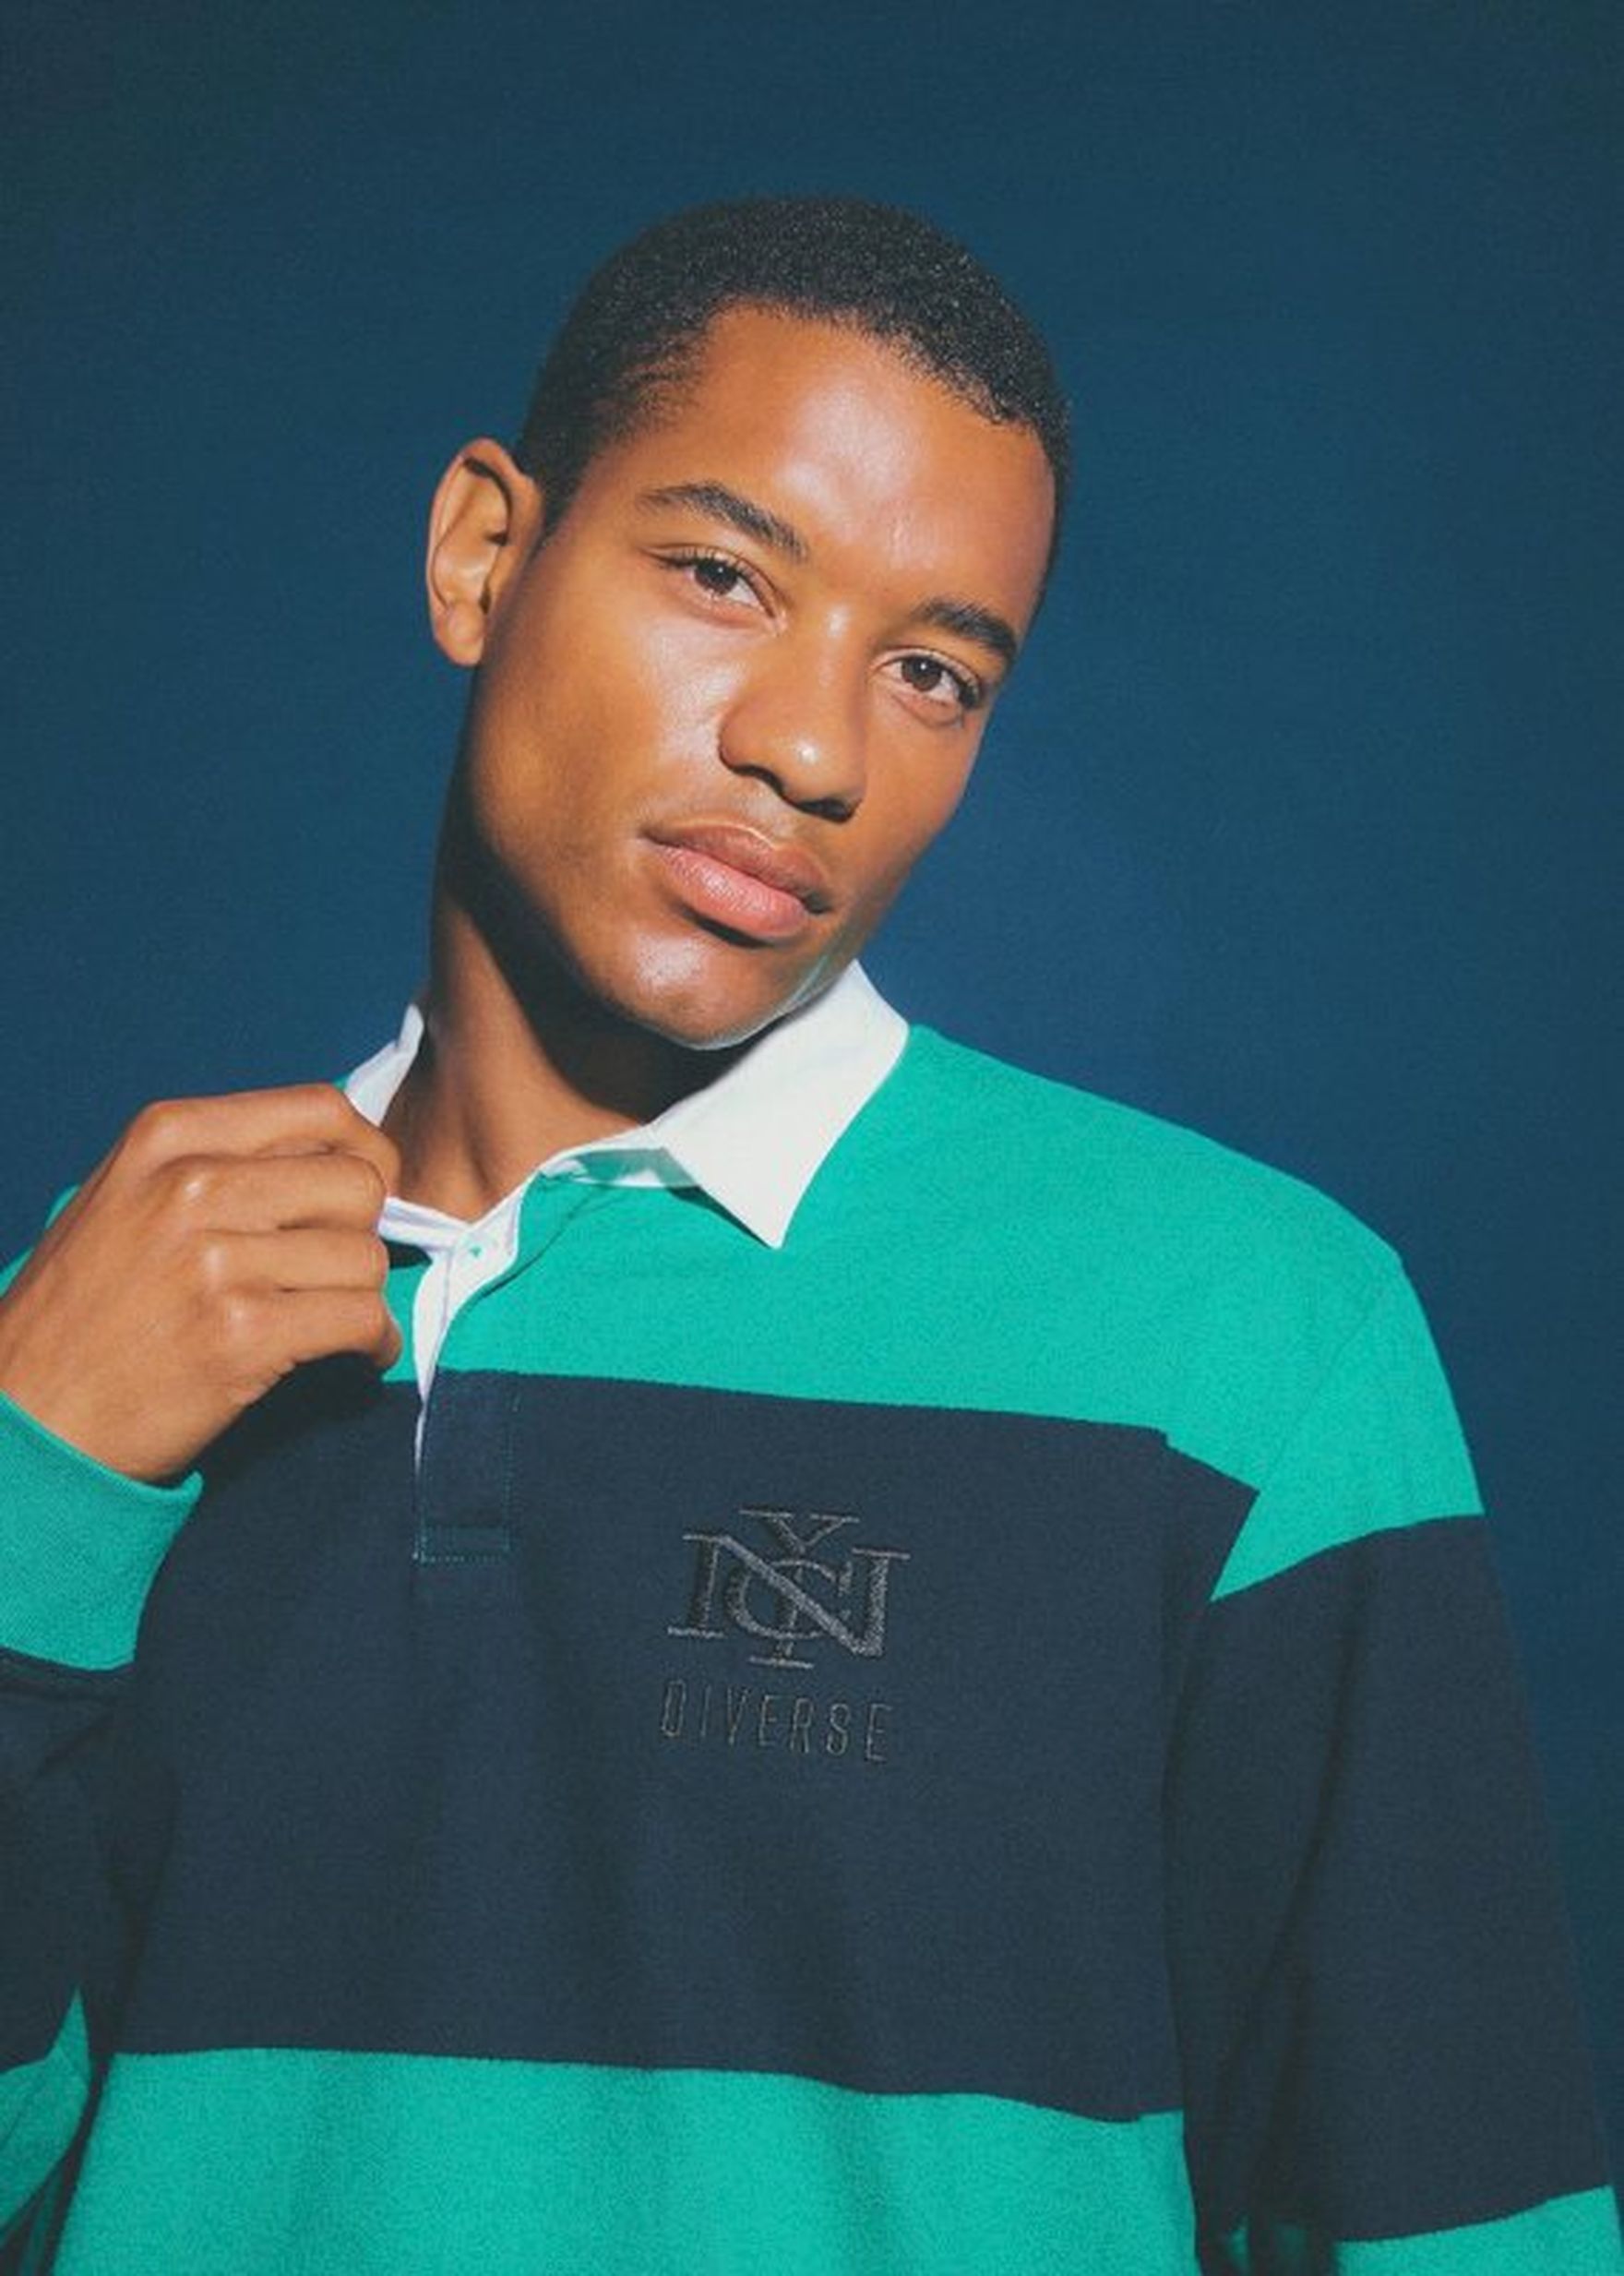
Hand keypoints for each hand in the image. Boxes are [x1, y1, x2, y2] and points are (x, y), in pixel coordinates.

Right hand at [0, 1087, 402, 1482]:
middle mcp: (192, 1185)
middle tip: (340, 1269)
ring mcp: (215, 1260)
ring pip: (366, 1256)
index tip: (361, 1197)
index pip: (321, 1109)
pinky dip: (374, 1342)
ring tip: (334, 1318)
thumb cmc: (88, 1309)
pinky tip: (354, 1354)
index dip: (364, 1153)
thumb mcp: (130, 1196)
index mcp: (170, 1136)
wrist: (30, 1412)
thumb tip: (340, 1157)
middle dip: (366, 1231)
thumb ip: (224, 1163)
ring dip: (365, 1295)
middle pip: (358, 1182)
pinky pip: (361, 1320)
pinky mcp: (240, 1334)